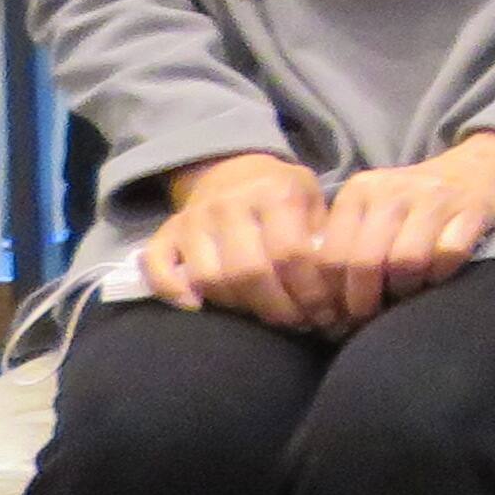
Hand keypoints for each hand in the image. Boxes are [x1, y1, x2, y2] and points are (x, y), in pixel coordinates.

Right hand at [144, 152, 334, 325]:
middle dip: (277, 308)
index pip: (291, 254)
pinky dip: (172, 290)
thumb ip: (324, 236)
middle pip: (249, 271)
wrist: (232, 170)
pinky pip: (158, 265)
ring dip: (238, 306)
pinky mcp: (165, 231)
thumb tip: (336, 287)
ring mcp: (193, 218)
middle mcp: (229, 204)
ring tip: (263, 317)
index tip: (323, 314)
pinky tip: (197, 307)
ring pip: (210, 277)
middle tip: (297, 324)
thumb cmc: (281, 194)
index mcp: (274, 192)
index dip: (308, 291)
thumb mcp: (312, 199)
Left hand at [313, 131, 494, 324]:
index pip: (331, 255)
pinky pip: (448, 254)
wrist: (479, 168)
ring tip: (404, 295)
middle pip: (365, 262)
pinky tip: (436, 277)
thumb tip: (320, 299)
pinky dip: (441, 274)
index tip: (339, 315)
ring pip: (406, 261)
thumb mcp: (372, 209)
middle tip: (368, 317)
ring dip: (404, 289)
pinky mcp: (472, 209)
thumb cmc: (414, 202)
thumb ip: (344, 242)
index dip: (333, 295)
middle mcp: (393, 191)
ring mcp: (434, 198)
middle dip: (364, 301)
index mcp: (360, 191)